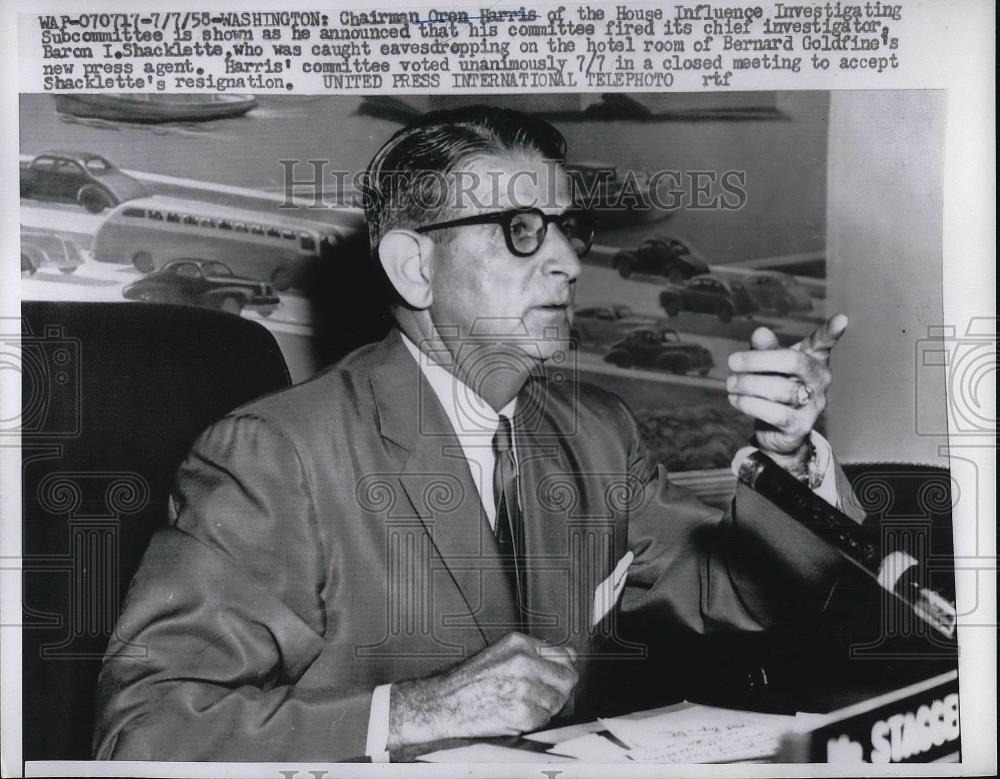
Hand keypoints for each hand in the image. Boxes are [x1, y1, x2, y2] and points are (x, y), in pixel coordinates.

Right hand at [387, 632, 578, 748]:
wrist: (444, 702)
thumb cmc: (469, 679)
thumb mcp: (501, 651)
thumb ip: (535, 652)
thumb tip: (570, 655)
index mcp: (520, 644)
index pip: (565, 654)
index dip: (562, 668)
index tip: (556, 676)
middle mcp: (524, 662)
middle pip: (567, 678)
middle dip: (559, 689)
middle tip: (543, 694)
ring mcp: (524, 688)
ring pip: (557, 701)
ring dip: (545, 706)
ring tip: (522, 703)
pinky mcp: (522, 713)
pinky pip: (544, 719)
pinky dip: (533, 720)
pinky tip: (515, 714)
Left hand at [727, 314, 847, 454]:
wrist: (776, 430)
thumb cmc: (773, 388)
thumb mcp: (768, 366)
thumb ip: (764, 349)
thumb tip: (760, 332)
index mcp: (813, 360)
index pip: (823, 343)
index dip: (831, 332)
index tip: (842, 319)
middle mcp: (819, 380)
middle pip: (793, 362)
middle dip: (758, 359)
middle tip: (732, 361)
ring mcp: (813, 404)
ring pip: (781, 389)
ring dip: (748, 384)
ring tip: (731, 384)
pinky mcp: (800, 426)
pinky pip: (775, 413)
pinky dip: (750, 404)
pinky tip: (736, 399)